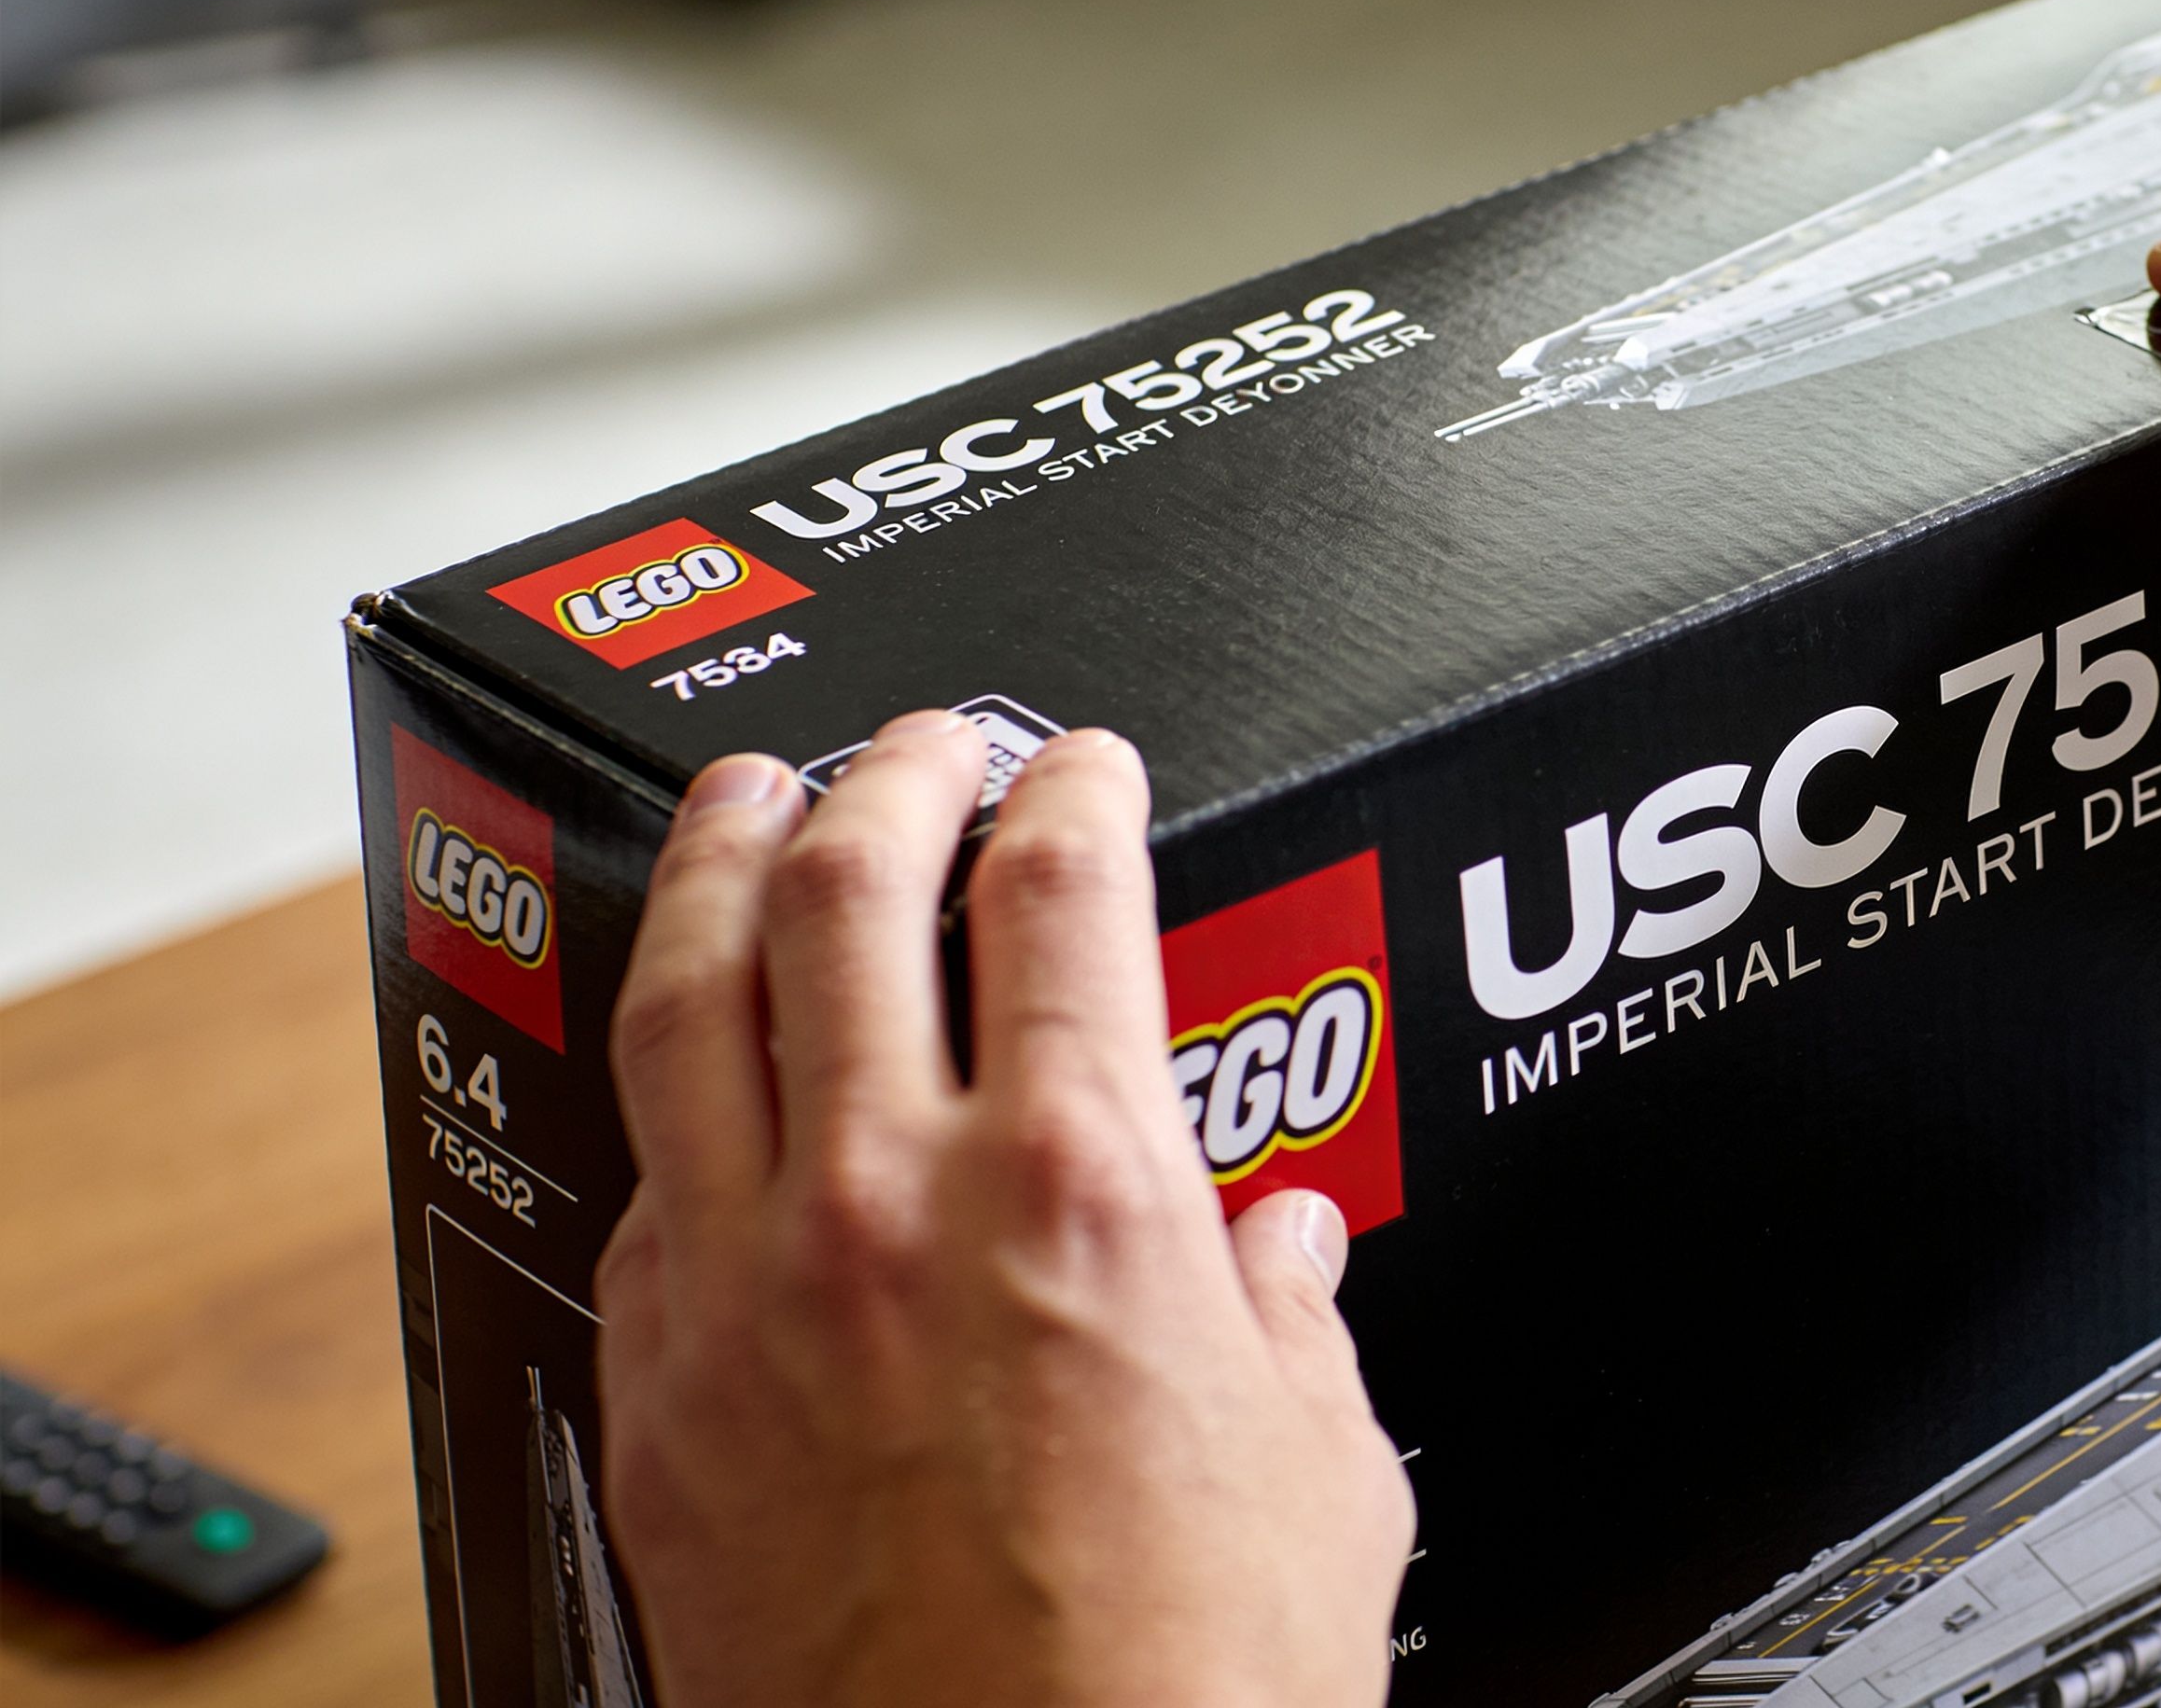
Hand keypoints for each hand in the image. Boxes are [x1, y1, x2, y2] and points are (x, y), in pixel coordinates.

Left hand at [593, 715, 1413, 1707]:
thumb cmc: (1177, 1687)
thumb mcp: (1321, 1466)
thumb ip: (1294, 1317)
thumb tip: (1285, 1252)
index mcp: (1084, 1187)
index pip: (1060, 887)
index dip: (1076, 788)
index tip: (1085, 772)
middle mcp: (892, 1205)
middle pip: (842, 886)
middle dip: (886, 775)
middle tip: (917, 746)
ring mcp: (749, 1293)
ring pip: (688, 996)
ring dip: (717, 862)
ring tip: (741, 800)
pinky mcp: (662, 1399)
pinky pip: (640, 1184)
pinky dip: (673, 1091)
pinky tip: (694, 1075)